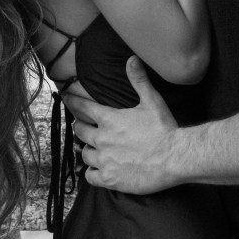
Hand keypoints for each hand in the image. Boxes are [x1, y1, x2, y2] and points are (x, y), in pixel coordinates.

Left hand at [62, 57, 180, 193]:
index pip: (83, 107)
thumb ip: (139, 80)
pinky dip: (91, 172)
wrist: (172, 157)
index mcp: (109, 119)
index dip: (73, 101)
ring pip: (84, 154)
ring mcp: (104, 160)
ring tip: (91, 148)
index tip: (65, 97)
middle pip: (80, 131)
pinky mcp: (109, 178)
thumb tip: (132, 59)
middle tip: (81, 126)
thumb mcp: (151, 100)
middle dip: (79, 126)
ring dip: (87, 149)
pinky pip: (90, 176)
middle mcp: (102, 139)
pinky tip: (95, 170)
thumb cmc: (163, 128)